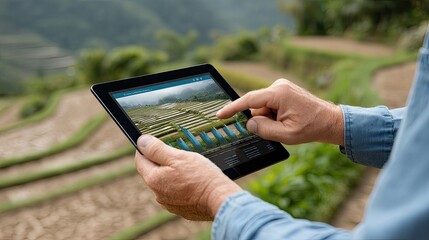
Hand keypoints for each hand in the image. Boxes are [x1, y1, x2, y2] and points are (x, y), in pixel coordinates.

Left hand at [134, 135, 241, 220]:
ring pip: (165, 183)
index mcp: (154, 179)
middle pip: (152, 172)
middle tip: (178, 154)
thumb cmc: (201, 177)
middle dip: (161, 162)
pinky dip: (181, 186)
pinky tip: (193, 182)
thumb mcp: (179, 157)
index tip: (153, 142)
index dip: (145, 149)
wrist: (219, 199)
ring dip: (172, 175)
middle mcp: (158, 194)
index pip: (140, 160)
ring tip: (189, 169)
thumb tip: (141, 141)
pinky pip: (175, 194)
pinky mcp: (180, 209)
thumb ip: (157, 149)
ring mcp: (169, 204)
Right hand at [217, 79, 343, 144]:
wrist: (331, 121)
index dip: (233, 109)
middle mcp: (279, 86)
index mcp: (279, 94)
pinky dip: (273, 114)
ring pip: (263, 106)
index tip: (220, 115)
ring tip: (287, 124)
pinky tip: (287, 120)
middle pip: (256, 105)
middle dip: (261, 120)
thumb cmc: (311, 128)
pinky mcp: (284, 90)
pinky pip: (269, 104)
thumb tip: (248, 123)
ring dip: (268, 118)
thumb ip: (264, 130)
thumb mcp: (286, 135)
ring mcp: (282, 87)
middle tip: (277, 129)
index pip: (249, 100)